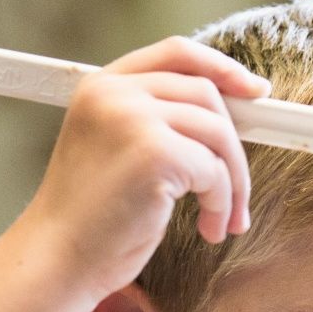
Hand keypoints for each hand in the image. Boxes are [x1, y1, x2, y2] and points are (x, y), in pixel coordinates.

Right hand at [22, 36, 269, 297]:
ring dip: (232, 182)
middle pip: (206, 94)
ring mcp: (133, 119)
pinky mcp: (154, 154)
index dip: (221, 67)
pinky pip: (214, 170)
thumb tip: (228, 115)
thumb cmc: (90, 218)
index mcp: (101, 86)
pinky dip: (221, 203)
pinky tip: (209, 228)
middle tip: (237, 190)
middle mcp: (114, 93)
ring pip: (218, 133)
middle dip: (232, 146)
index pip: (176, 53)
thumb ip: (156, 120)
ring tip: (223, 219)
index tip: (254, 91)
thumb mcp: (115, 150)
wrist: (58, 258)